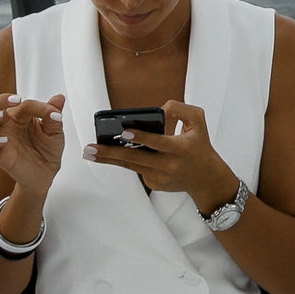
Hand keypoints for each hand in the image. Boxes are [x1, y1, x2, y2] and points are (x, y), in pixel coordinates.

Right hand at [0, 93, 65, 195]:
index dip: (34, 105)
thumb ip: (54, 115)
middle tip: (14, 101)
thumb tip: (59, 98)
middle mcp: (6, 125)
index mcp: (19, 115)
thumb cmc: (47, 148)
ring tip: (1, 116)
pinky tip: (3, 142)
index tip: (50, 112)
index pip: (18, 103)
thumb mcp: (55, 131)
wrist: (47, 172)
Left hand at [84, 101, 238, 215]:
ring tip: (89, 153)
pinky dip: (126, 161)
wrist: (205, 176)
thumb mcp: (198, 121)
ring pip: (130, 165)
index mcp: (180, 148)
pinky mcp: (154, 184)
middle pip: (135, 158)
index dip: (141, 136)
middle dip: (111, 152)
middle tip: (90, 148)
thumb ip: (179, 109)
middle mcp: (169, 165)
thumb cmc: (199, 144)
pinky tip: (112, 155)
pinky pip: (136, 169)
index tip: (124, 132)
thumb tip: (157, 110)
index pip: (157, 142)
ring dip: (109, 159)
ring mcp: (160, 177)